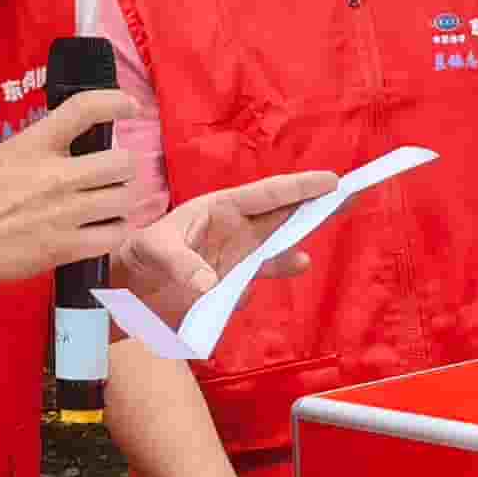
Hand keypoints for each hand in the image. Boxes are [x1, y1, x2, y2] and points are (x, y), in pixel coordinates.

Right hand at [0, 90, 138, 296]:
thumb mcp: (5, 154)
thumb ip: (42, 143)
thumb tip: (79, 134)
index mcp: (35, 145)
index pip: (84, 108)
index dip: (115, 102)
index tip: (130, 107)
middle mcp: (56, 176)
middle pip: (122, 162)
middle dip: (123, 168)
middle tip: (113, 174)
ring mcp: (64, 213)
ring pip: (124, 199)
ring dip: (120, 200)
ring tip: (107, 203)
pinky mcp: (66, 247)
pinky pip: (114, 235)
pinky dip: (114, 230)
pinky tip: (102, 228)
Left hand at [115, 168, 334, 318]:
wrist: (124, 289)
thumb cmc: (138, 255)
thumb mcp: (153, 251)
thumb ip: (180, 263)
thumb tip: (208, 284)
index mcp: (221, 208)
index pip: (267, 195)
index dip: (300, 188)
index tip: (332, 181)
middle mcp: (236, 231)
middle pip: (284, 217)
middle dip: (316, 208)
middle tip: (353, 196)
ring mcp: (236, 259)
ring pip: (274, 253)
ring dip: (289, 256)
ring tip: (302, 260)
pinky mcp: (230, 287)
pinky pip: (251, 288)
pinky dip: (248, 294)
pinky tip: (239, 296)